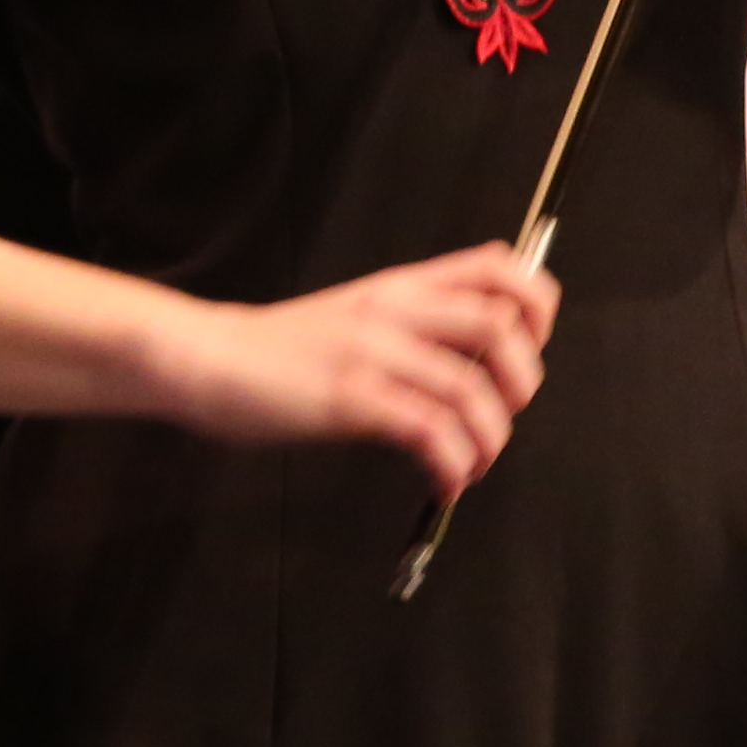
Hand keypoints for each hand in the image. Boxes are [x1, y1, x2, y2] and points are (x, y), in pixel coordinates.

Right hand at [139, 241, 560, 501]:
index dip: (535, 306)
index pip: (498, 267)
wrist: (210, 357)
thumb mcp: (358, 312)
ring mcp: (371, 352)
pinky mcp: (349, 397)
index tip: (529, 349)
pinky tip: (443, 480)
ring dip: (489, 439)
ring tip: (472, 465)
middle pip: (500, 326)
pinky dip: (451, 463)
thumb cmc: (282, 348)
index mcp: (402, 286)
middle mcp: (394, 310)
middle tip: (504, 417)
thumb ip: (414, 320)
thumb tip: (481, 356)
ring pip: (470, 389)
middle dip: (523, 384)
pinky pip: (428, 430)